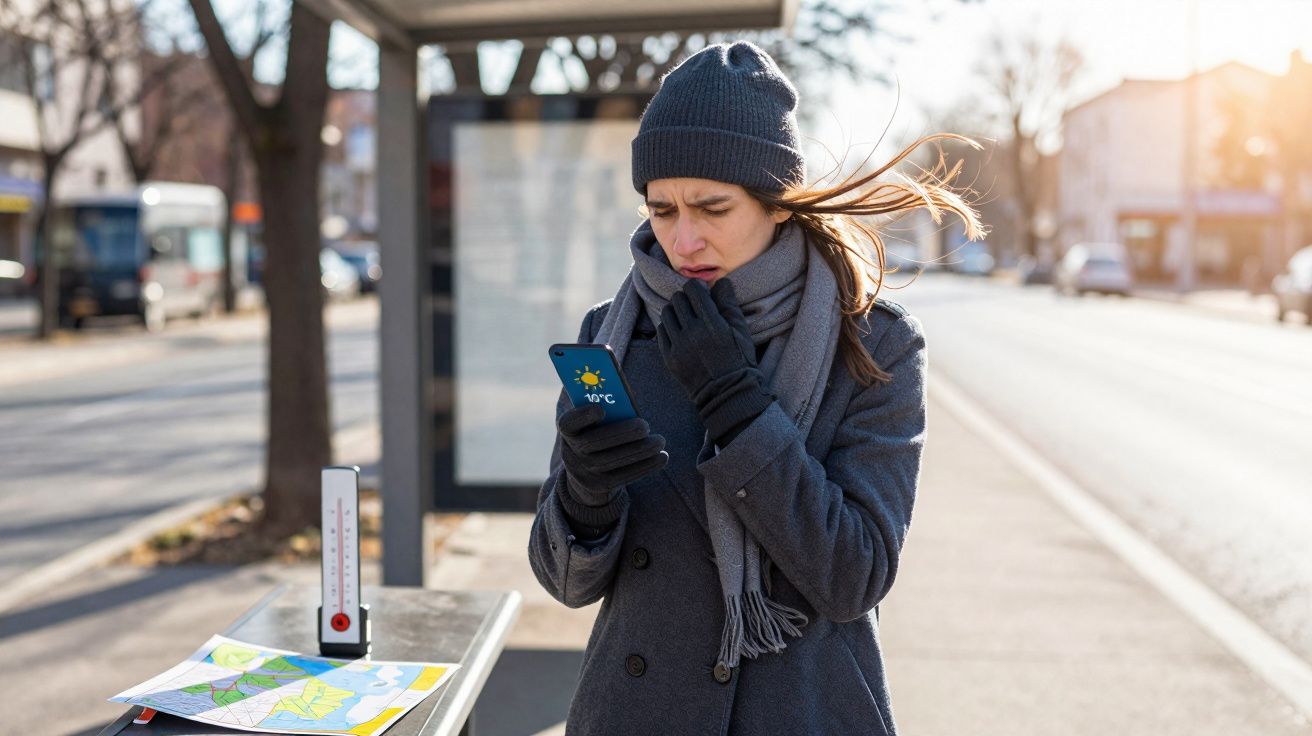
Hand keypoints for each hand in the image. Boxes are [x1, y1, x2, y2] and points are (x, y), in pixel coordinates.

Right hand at [557, 403, 667, 508]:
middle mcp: (571, 452)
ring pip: (611, 461)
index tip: (601, 409)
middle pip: (593, 443)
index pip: (567, 423)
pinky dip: (645, 466)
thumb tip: (626, 399)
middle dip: (621, 433)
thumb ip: (605, 408)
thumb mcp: (595, 421)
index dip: (582, 416)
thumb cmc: (598, 432)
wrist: (587, 471)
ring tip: (660, 441)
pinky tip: (662, 457)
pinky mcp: (601, 486)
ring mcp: (584, 472)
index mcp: (568, 430)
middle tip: (645, 426)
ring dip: (639, 450)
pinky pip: (624, 476)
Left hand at [657, 279, 775, 446]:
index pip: (693, 290)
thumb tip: (721, 282)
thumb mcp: (741, 330)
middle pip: (678, 299)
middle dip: (686, 298)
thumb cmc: (738, 360)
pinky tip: (679, 331)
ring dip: (676, 311)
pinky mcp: (669, 358)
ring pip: (667, 313)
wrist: (726, 393)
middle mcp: (692, 333)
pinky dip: (668, 326)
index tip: (702, 292)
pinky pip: (661, 331)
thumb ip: (729, 304)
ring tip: (686, 317)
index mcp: (712, 324)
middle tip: (694, 305)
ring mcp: (678, 346)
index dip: (697, 288)